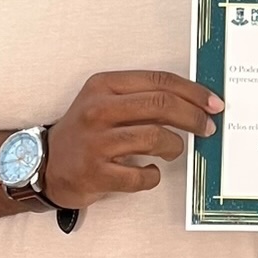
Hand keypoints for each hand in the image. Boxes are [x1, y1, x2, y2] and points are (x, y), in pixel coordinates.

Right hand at [44, 70, 222, 207]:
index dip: (193, 92)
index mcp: (104, 86)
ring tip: (173, 150)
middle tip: (208, 128)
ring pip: (155, 138)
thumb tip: (194, 101)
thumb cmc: (85, 132)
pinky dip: (153, 176)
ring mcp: (95, 143)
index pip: (159, 81)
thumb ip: (141, 97)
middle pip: (161, 106)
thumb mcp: (105, 102)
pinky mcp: (95, 173)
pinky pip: (141, 176)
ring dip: (174, 146)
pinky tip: (150, 172)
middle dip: (193, 117)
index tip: (213, 103)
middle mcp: (98, 110)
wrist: (44, 164)